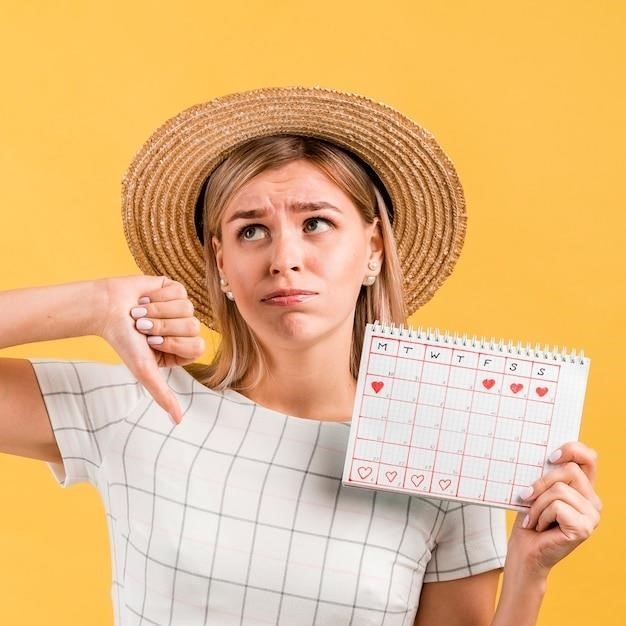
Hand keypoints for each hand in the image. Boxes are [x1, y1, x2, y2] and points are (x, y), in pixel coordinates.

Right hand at [99, 276, 204, 423]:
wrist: (105, 310)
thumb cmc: (124, 342)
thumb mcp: (145, 371)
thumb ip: (163, 395)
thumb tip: (178, 422)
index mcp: (182, 350)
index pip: (197, 346)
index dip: (173, 342)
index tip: (150, 342)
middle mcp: (184, 330)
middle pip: (193, 326)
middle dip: (163, 326)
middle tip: (142, 327)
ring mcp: (181, 308)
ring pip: (187, 308)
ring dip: (157, 311)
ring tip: (140, 313)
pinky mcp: (174, 289)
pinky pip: (178, 292)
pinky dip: (157, 297)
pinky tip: (144, 300)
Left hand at [508, 441, 600, 575]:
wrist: (525, 550)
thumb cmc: (530, 518)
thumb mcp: (537, 490)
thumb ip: (547, 474)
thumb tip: (546, 456)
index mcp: (583, 488)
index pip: (589, 457)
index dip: (572, 450)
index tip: (550, 457)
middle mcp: (593, 500)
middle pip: (569, 470)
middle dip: (541, 483)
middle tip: (526, 496)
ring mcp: (592, 516)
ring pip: (559, 490)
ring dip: (537, 504)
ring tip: (534, 518)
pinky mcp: (584, 528)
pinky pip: (557, 506)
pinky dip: (541, 515)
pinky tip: (540, 527)